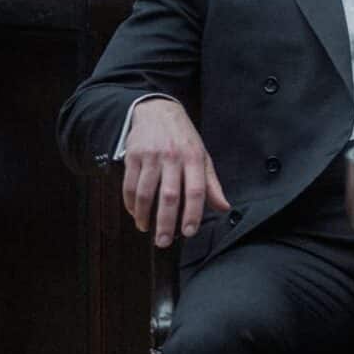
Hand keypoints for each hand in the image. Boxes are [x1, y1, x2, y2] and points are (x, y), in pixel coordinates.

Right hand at [121, 97, 229, 246]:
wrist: (157, 111)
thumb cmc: (184, 139)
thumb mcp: (203, 157)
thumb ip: (211, 184)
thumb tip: (224, 208)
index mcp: (194, 158)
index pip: (196, 190)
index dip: (193, 213)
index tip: (189, 232)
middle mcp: (173, 157)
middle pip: (169, 196)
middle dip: (166, 222)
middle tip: (164, 242)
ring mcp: (151, 156)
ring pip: (146, 192)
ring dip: (144, 215)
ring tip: (146, 229)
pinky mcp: (132, 155)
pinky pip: (129, 184)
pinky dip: (131, 203)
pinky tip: (135, 213)